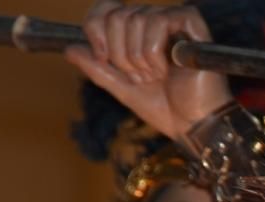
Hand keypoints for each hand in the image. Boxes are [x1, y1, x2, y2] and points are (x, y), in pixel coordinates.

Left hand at [64, 0, 233, 140]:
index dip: (96, 28)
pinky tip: (169, 67)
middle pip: (118, 15)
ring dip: (140, 57)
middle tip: (141, 76)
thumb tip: (69, 49)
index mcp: (138, 34)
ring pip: (137, 18)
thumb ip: (97, 69)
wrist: (194, 126)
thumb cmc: (166, 110)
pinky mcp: (193, 26)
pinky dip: (155, 50)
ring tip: (157, 76)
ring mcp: (174, 23)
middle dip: (121, 53)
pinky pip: (160, 20)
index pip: (106, 8)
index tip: (103, 58)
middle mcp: (155, 23)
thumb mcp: (122, 90)